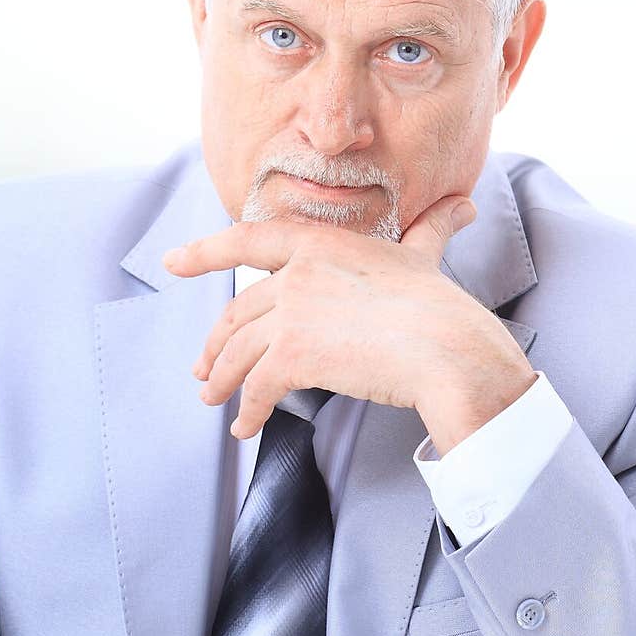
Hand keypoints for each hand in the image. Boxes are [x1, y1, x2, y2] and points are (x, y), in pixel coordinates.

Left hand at [163, 193, 536, 451]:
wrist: (446, 348)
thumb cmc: (441, 305)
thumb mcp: (425, 257)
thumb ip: (431, 231)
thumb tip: (462, 207)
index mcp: (320, 243)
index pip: (248, 240)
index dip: (205, 252)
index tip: (173, 261)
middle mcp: (297, 273)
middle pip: (239, 312)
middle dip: (215, 343)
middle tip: (204, 367)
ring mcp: (291, 313)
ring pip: (238, 351)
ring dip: (221, 380)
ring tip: (213, 400)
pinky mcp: (293, 356)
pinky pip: (256, 388)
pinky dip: (247, 410)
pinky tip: (243, 428)